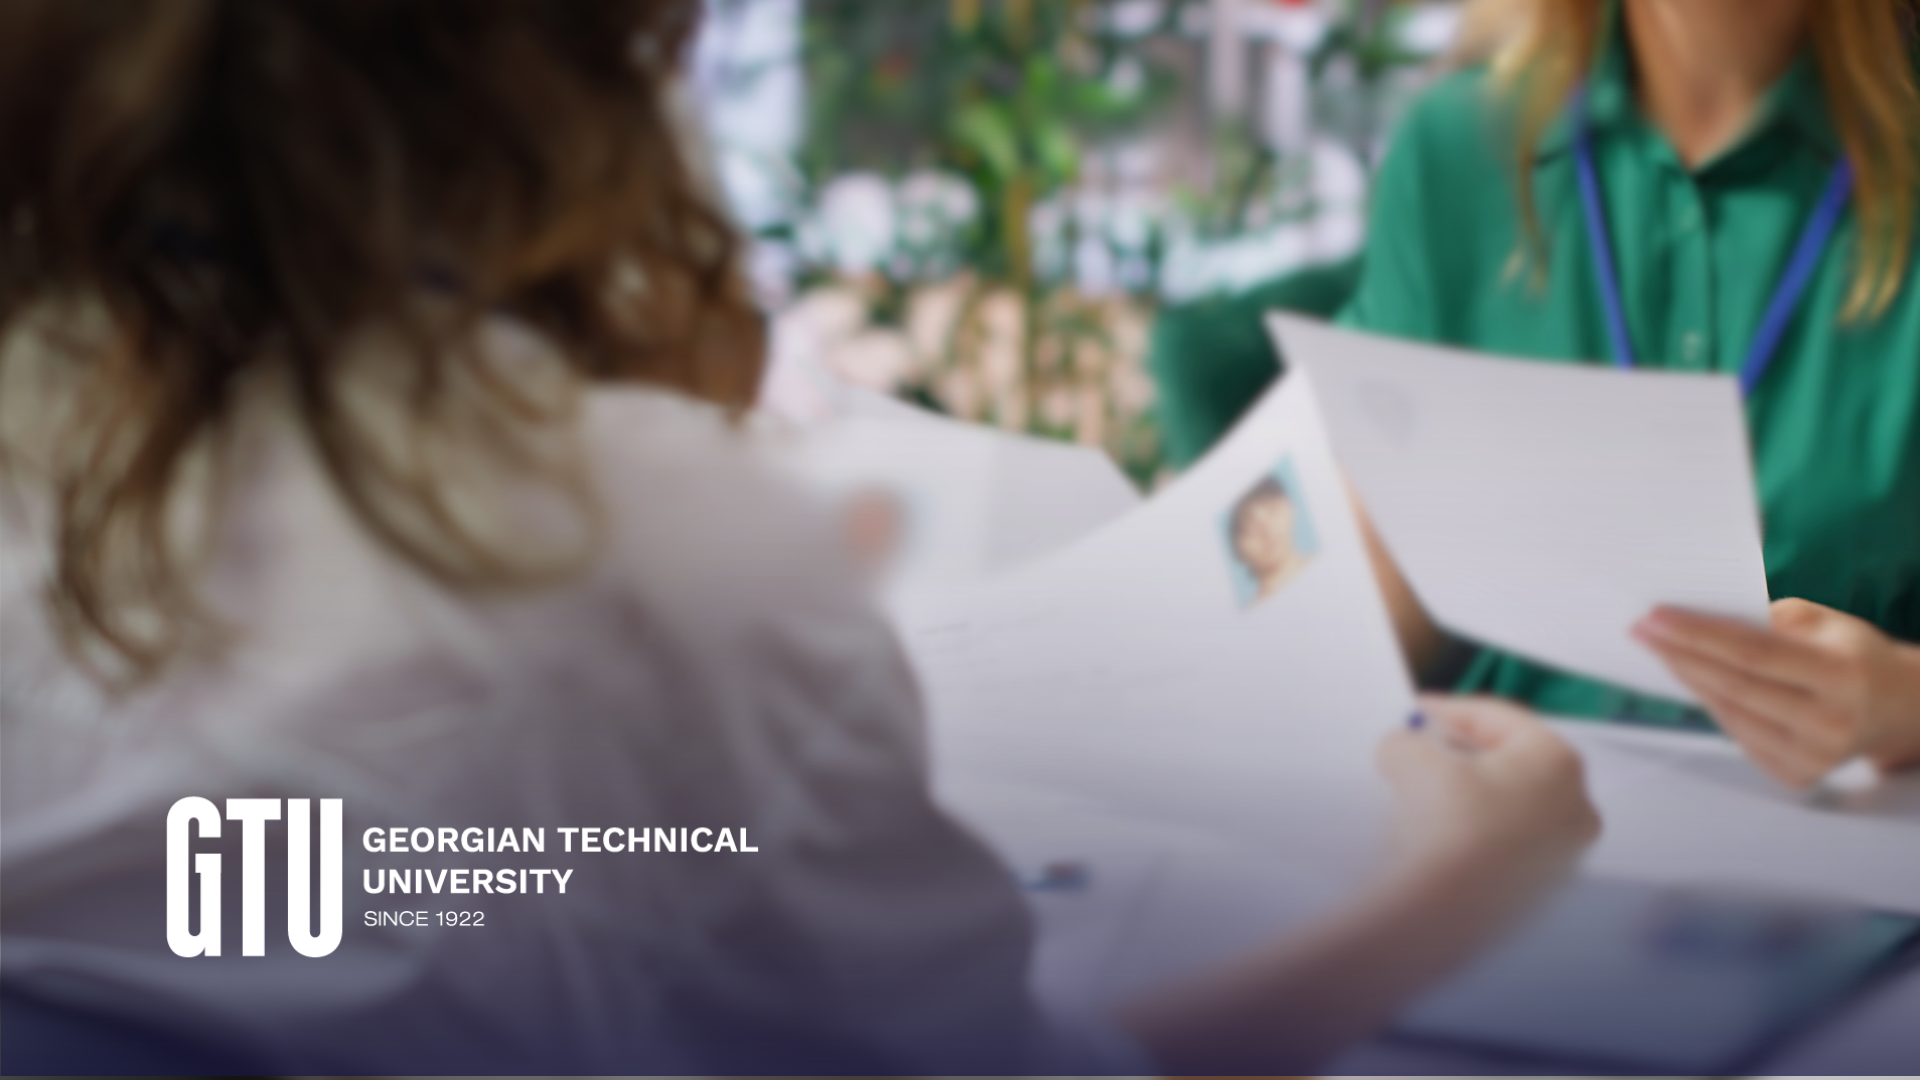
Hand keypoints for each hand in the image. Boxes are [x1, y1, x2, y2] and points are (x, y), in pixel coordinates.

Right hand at [1376, 695, 1599, 888]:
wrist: (1442, 913)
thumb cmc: (1449, 836)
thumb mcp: (1412, 760)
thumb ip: (1409, 742)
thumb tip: (1406, 749)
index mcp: (1557, 761)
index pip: (1497, 717)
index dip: (1448, 710)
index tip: (1419, 713)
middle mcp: (1574, 807)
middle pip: (1510, 762)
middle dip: (1462, 754)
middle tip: (1421, 751)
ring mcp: (1562, 854)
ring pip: (1509, 806)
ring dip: (1469, 796)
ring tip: (1423, 797)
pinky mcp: (1540, 890)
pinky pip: (1505, 846)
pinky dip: (1475, 835)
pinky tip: (1437, 838)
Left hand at [1635, 599, 1919, 787]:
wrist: (1899, 709)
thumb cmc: (1854, 655)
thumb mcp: (1827, 623)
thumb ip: (1770, 618)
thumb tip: (1700, 615)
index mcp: (1841, 675)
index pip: (1753, 653)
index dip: (1698, 635)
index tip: (1655, 616)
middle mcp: (1829, 722)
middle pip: (1734, 686)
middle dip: (1680, 655)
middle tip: (1640, 630)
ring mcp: (1814, 758)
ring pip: (1730, 714)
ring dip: (1688, 680)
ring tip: (1657, 650)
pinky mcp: (1798, 777)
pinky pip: (1739, 735)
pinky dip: (1711, 705)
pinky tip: (1691, 680)